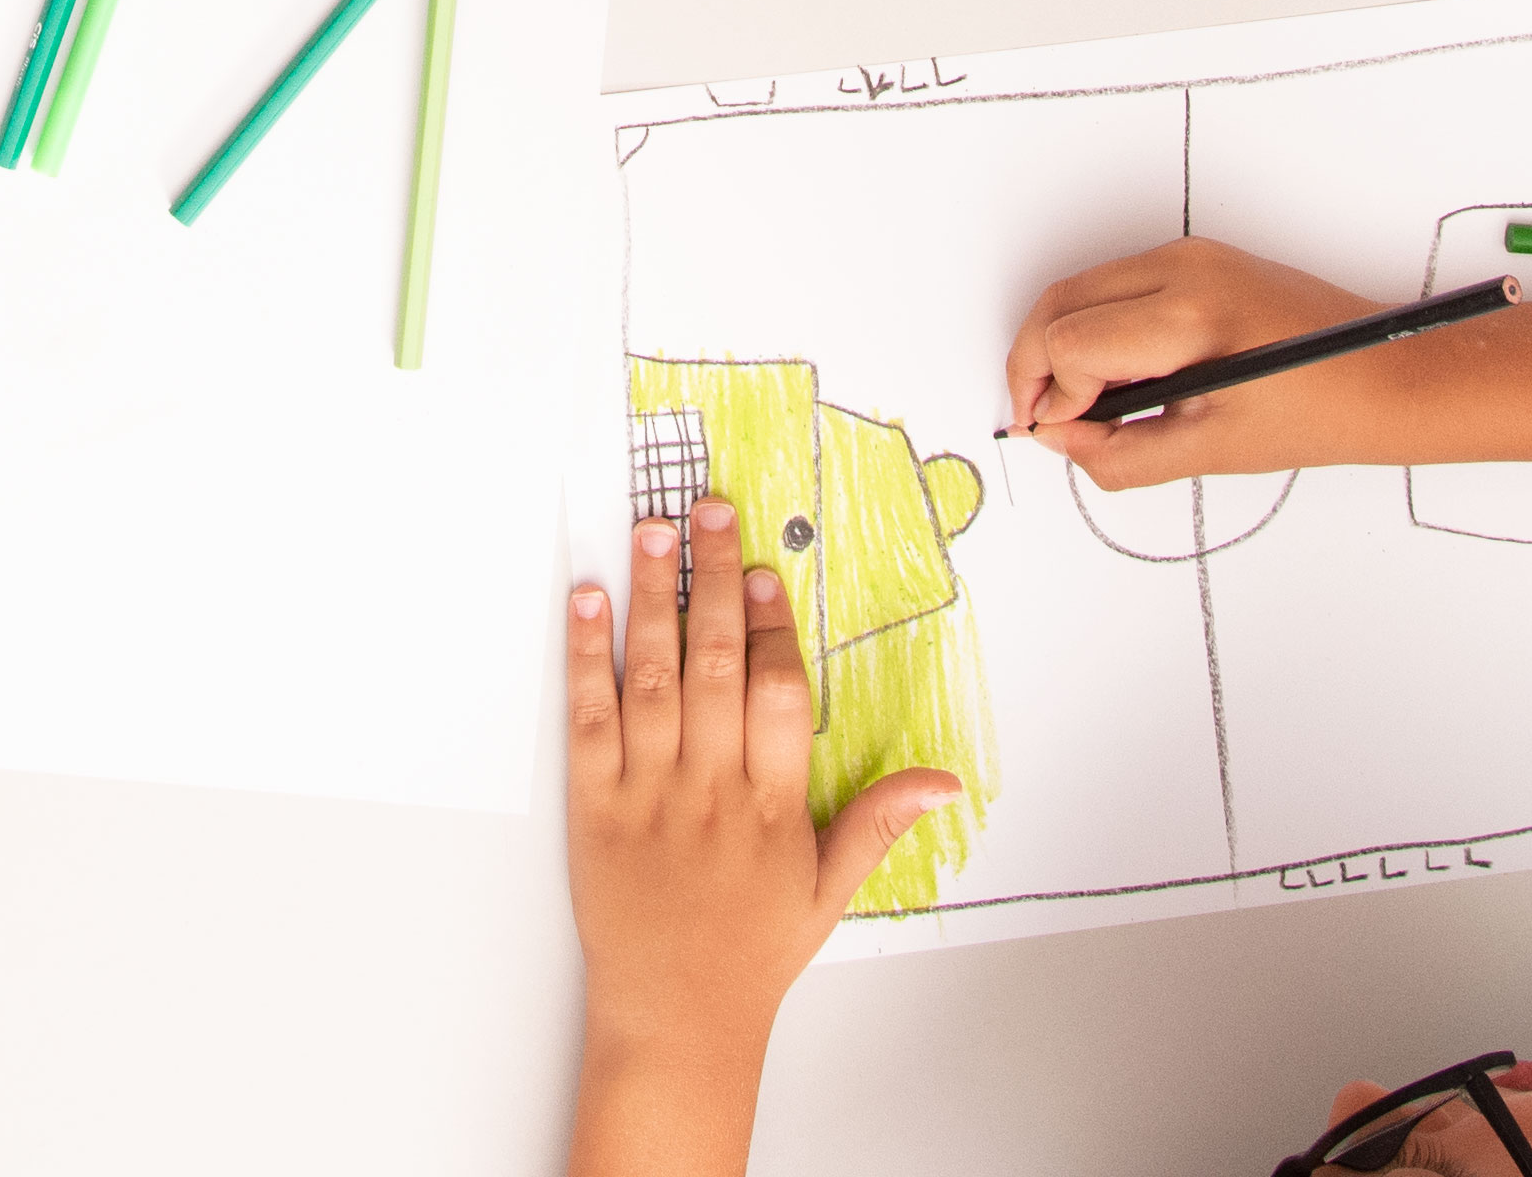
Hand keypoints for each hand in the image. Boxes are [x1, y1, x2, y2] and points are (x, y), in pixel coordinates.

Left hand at [562, 497, 961, 1130]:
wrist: (675, 1020)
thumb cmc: (752, 955)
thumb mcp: (829, 892)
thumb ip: (879, 822)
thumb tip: (945, 782)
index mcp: (773, 807)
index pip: (780, 695)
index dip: (774, 627)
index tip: (766, 569)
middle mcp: (711, 791)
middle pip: (717, 665)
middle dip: (714, 580)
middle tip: (711, 511)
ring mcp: (648, 796)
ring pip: (653, 678)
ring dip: (653, 600)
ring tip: (654, 532)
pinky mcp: (593, 809)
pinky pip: (589, 721)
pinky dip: (586, 658)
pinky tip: (588, 603)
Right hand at [1002, 237, 1388, 480]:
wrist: (1390, 374)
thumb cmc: (1323, 412)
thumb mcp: (1213, 452)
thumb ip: (1121, 455)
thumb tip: (1061, 442)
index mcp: (1189, 316)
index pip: (1071, 343)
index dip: (1054, 398)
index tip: (1063, 437)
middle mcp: (1184, 268)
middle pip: (1061, 301)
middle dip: (1037, 362)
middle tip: (1045, 419)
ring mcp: (1192, 256)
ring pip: (1084, 288)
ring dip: (1066, 343)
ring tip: (1089, 405)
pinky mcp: (1201, 259)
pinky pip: (1118, 284)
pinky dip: (1099, 327)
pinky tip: (1122, 377)